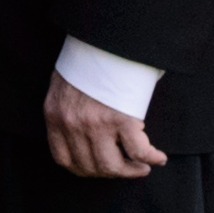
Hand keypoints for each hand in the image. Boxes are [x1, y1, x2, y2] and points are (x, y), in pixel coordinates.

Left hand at [43, 71, 166, 179]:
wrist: (104, 40)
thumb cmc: (87, 61)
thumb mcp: (63, 86)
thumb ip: (67, 112)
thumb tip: (80, 136)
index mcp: (55, 115)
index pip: (63, 159)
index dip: (83, 170)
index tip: (98, 170)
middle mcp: (73, 124)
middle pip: (90, 166)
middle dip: (111, 173)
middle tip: (126, 169)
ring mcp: (96, 124)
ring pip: (113, 165)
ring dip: (131, 171)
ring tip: (142, 168)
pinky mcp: (122, 119)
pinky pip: (139, 151)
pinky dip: (151, 158)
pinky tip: (158, 158)